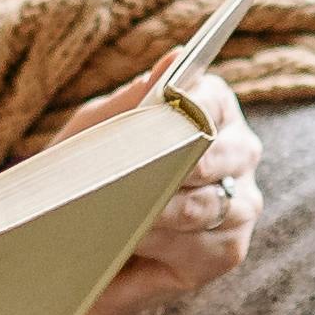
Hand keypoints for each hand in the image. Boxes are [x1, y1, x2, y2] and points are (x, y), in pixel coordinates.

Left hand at [15, 73, 260, 314]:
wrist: (74, 255)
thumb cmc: (89, 179)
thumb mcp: (99, 132)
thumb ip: (135, 99)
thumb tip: (174, 59)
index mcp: (211, 111)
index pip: (213, 100)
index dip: (188, 107)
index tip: (159, 113)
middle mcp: (238, 154)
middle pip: (222, 152)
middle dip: (175, 161)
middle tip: (136, 169)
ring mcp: (240, 204)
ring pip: (210, 201)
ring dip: (163, 206)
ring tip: (123, 208)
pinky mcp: (228, 250)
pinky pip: (204, 243)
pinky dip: (164, 241)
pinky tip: (134, 238)